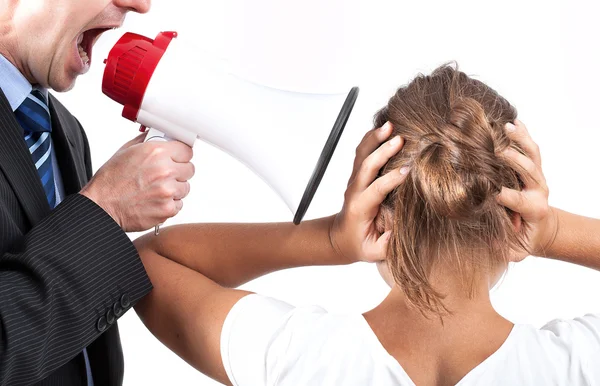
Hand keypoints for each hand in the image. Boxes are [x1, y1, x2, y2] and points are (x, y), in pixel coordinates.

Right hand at [81, 134, 194, 231]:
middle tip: (164, 176)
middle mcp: (165, 170)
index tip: (177, 159)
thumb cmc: (110, 181)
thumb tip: (160, 135)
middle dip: (178, 172)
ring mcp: (168, 191)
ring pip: (185, 188)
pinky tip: (154, 200)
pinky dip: (169, 204)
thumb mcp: (126, 151)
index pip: (187, 150)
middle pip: (189, 169)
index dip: (180, 155)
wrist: (101, 206)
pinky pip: (179, 204)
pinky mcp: (168, 209)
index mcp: (156, 152)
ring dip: (174, 189)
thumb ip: (147, 141)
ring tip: (155, 189)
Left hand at [330, 122, 407, 262]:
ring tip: (390, 125)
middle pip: (367, 165)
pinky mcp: (357, 174)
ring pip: (362, 154)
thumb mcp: (373, 252)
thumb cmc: (361, 244)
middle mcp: (356, 190)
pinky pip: (362, 152)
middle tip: (400, 139)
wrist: (341, 238)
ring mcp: (355, 180)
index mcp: (361, 207)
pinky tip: (383, 126)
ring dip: (375, 138)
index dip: (391, 179)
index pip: (376, 189)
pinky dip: (371, 137)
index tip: (409, 170)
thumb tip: (397, 230)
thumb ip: (386, 244)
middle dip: (383, 151)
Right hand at [497, 120, 557, 260]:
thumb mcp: (516, 251)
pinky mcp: (536, 169)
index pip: (518, 200)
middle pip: (527, 171)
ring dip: (520, 141)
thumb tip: (492, 242)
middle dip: (512, 161)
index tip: (488, 192)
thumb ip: (506, 250)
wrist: (543, 229)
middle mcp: (539, 190)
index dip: (504, 195)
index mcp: (534, 210)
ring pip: (532, 156)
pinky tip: (513, 121)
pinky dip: (524, 134)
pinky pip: (532, 149)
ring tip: (507, 127)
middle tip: (495, 152)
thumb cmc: (524, 241)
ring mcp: (538, 177)